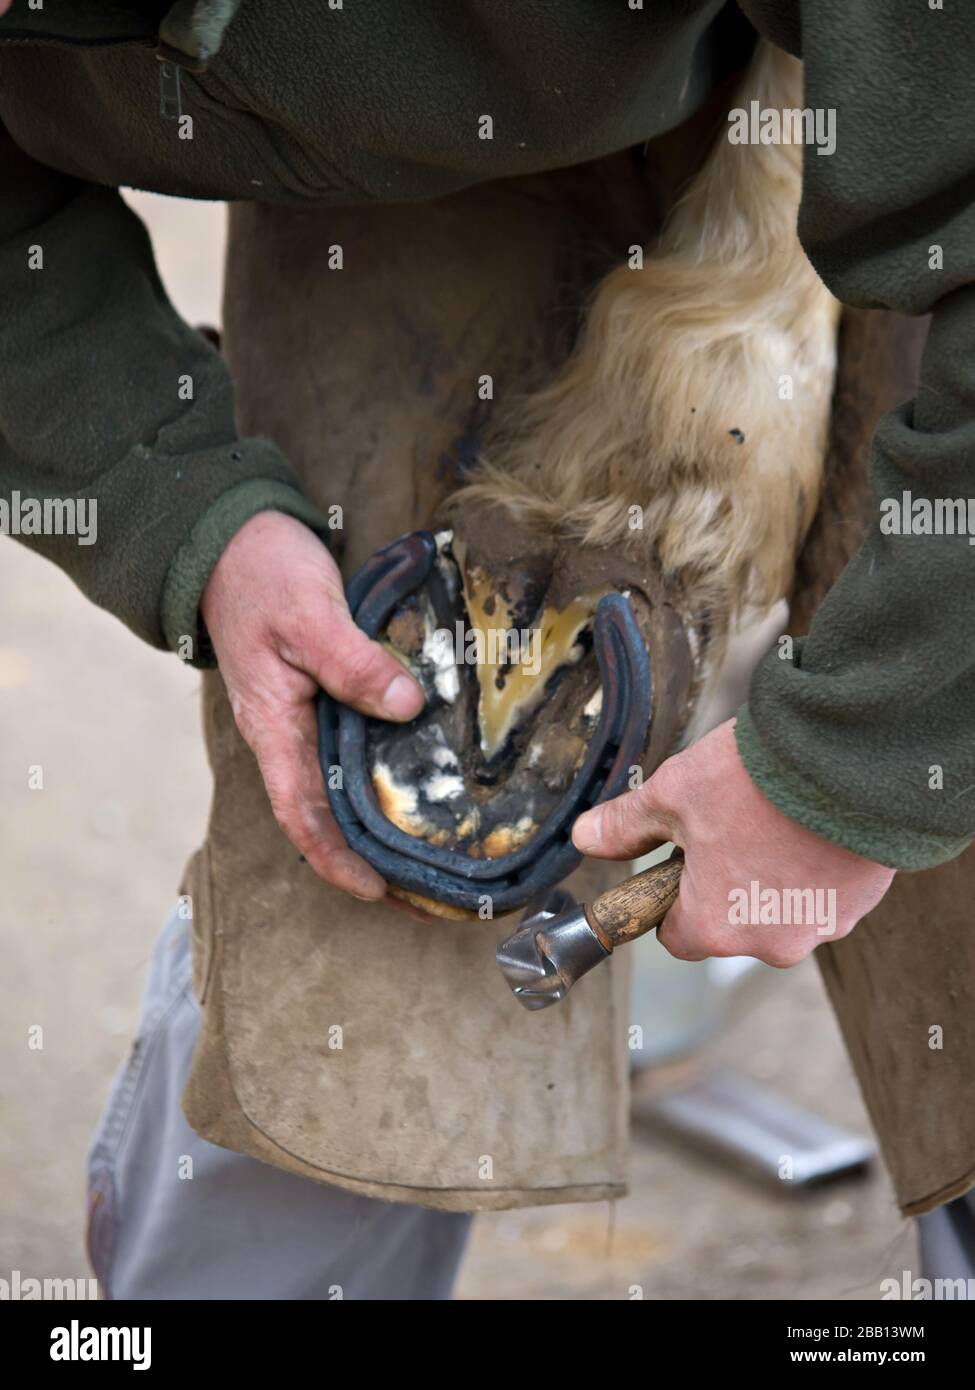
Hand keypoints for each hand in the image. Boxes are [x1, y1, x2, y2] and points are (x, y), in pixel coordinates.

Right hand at [200, 511, 422, 901]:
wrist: (233, 542)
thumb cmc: (262, 575)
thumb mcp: (309, 614)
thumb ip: (353, 661)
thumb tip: (408, 707)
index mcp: (274, 727)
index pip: (301, 814)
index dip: (337, 859)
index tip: (380, 891)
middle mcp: (289, 736)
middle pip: (330, 815)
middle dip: (375, 858)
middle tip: (433, 890)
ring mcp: (306, 719)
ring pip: (346, 787)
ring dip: (386, 823)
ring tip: (441, 850)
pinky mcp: (326, 698)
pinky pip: (357, 750)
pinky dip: (388, 774)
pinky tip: (429, 781)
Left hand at [571, 718, 894, 966]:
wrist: (845, 756)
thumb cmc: (751, 780)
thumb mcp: (673, 794)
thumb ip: (627, 826)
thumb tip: (587, 839)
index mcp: (714, 927)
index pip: (677, 935)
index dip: (674, 895)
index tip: (685, 856)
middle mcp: (770, 944)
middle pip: (733, 923)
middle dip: (730, 882)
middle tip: (735, 824)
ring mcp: (821, 927)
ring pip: (782, 909)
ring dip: (777, 877)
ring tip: (779, 820)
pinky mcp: (861, 904)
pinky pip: (826, 894)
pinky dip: (817, 868)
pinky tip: (814, 825)